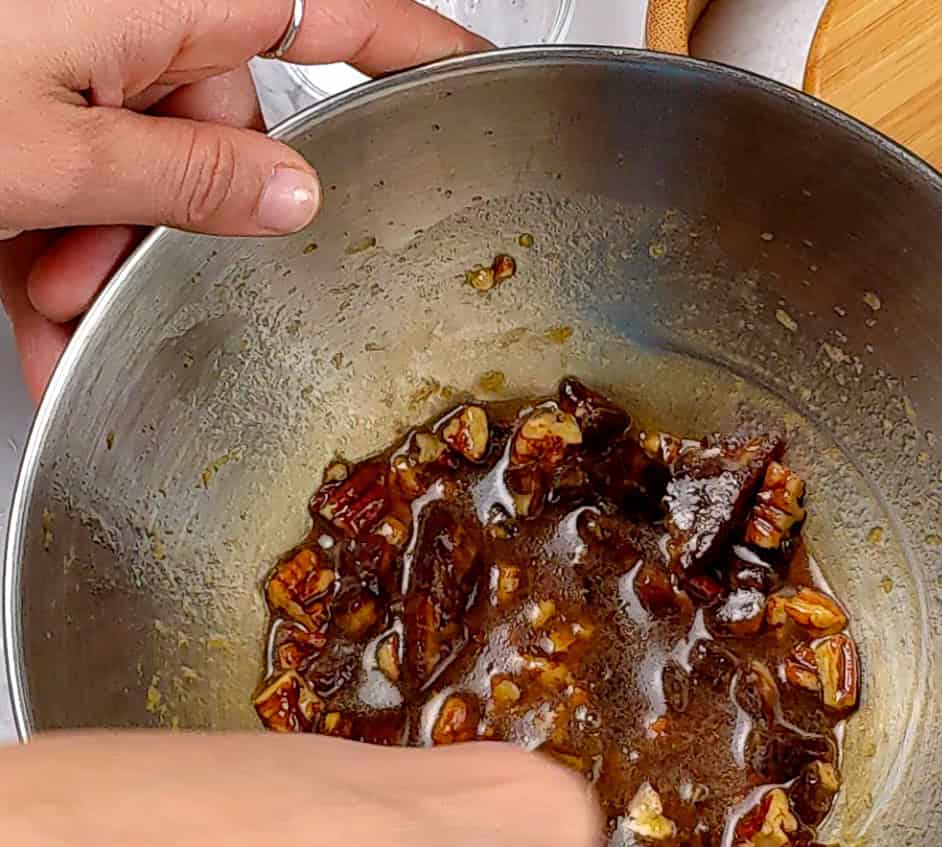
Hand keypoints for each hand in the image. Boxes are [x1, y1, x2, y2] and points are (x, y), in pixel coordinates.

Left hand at [0, 0, 488, 400]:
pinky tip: (19, 303)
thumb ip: (187, 179)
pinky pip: (79, 169)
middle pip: (217, 127)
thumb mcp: (49, 149)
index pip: (335, 10)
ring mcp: (75, 47)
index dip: (416, 43)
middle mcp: (126, 11)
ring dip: (93, 253)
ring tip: (32, 300)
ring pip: (139, 167)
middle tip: (96, 283)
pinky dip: (52, 240)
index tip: (476, 70)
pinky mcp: (33, 85)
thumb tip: (289, 199)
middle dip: (165, 226)